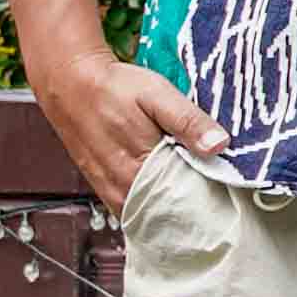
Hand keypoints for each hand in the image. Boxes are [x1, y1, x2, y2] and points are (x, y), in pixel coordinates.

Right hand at [49, 52, 214, 204]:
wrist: (68, 83)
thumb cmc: (112, 87)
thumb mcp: (157, 95)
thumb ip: (188, 122)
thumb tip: (219, 145)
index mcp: (139, 171)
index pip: (185, 202)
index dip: (209, 199)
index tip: (228, 191)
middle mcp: (122, 189)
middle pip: (169, 212)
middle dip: (193, 206)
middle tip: (217, 193)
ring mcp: (111, 191)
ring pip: (152, 212)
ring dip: (173, 205)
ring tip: (195, 191)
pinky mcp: (104, 187)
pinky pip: (135, 206)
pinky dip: (154, 201)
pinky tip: (167, 188)